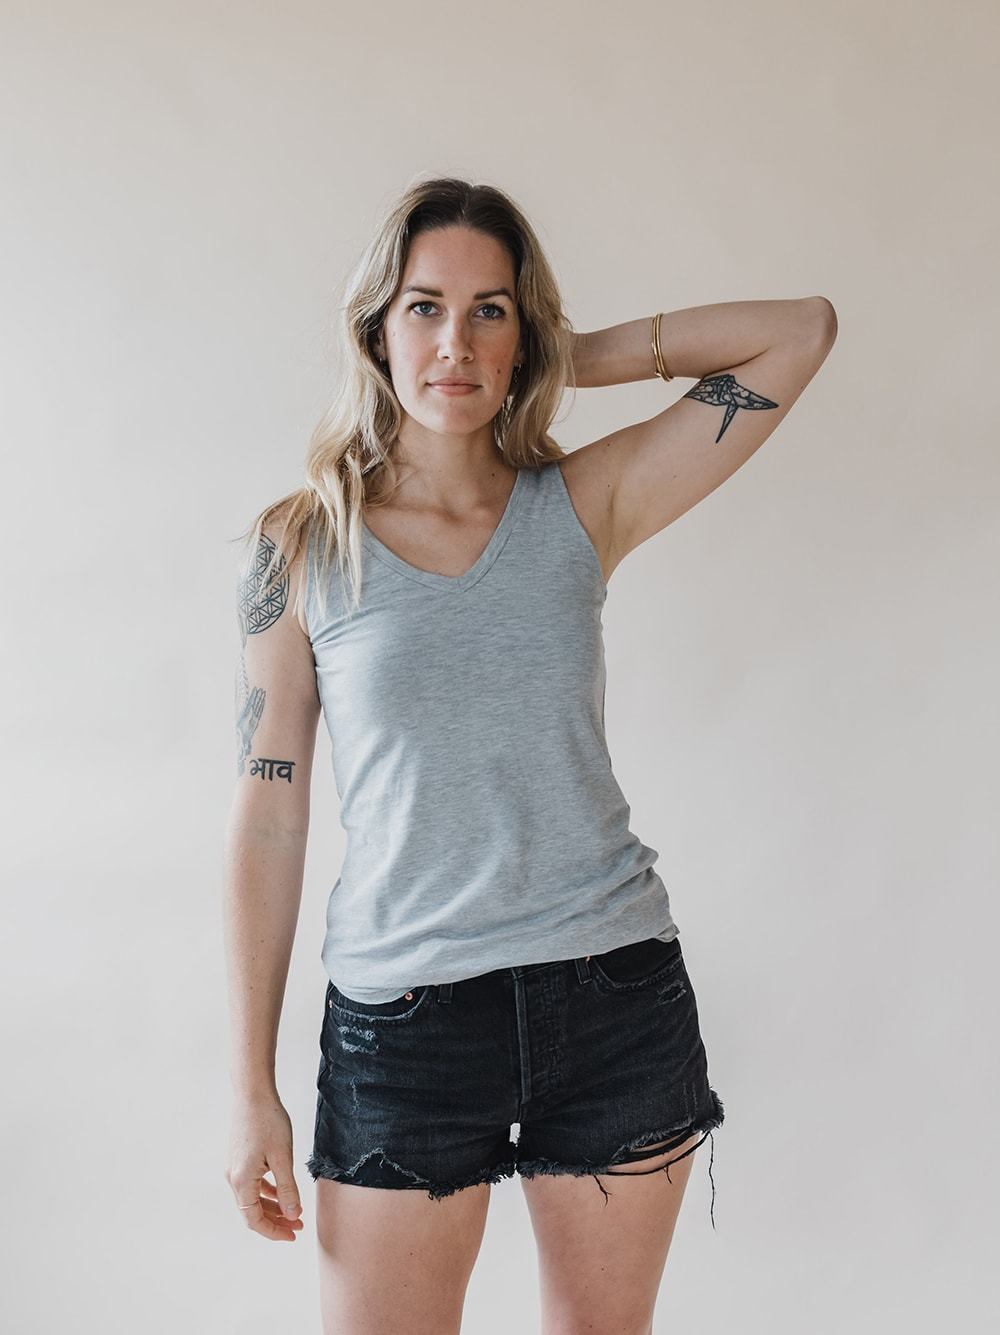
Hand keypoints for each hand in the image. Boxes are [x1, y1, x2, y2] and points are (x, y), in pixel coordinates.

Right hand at [225, 1092, 304, 1241]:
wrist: (252, 1093)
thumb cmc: (268, 1121)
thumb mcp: (283, 1157)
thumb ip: (287, 1189)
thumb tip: (292, 1215)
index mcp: (241, 1181)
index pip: (254, 1220)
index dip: (274, 1232)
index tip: (293, 1235)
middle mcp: (233, 1178)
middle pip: (252, 1212)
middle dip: (276, 1221)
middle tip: (298, 1225)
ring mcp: (234, 1168)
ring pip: (252, 1199)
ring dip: (272, 1207)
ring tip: (294, 1211)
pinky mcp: (239, 1159)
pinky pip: (252, 1184)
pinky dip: (267, 1192)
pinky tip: (282, 1192)